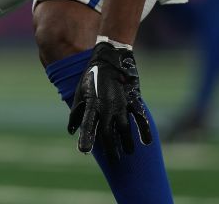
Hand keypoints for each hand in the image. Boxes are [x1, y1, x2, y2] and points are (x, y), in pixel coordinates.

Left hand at [67, 42, 152, 160]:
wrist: (111, 57)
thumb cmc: (92, 76)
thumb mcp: (80, 92)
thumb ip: (76, 112)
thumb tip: (72, 130)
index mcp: (92, 104)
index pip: (87, 125)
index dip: (86, 138)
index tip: (83, 151)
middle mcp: (106, 106)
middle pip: (107, 132)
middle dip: (110, 148)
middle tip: (113, 161)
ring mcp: (121, 103)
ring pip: (124, 128)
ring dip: (126, 142)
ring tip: (128, 152)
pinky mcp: (132, 99)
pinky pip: (139, 117)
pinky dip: (144, 129)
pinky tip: (147, 141)